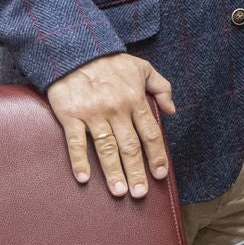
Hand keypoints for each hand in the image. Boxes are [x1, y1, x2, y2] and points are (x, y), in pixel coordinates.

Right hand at [45, 53, 174, 197]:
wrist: (76, 51)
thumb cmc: (111, 62)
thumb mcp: (143, 68)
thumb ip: (161, 87)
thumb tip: (172, 110)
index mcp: (136, 100)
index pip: (151, 134)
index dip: (157, 156)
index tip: (161, 174)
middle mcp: (117, 110)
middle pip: (130, 146)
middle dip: (137, 171)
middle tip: (141, 193)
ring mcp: (93, 114)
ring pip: (106, 148)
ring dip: (113, 172)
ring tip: (120, 192)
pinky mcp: (71, 115)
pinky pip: (76, 141)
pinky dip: (79, 160)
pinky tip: (85, 178)